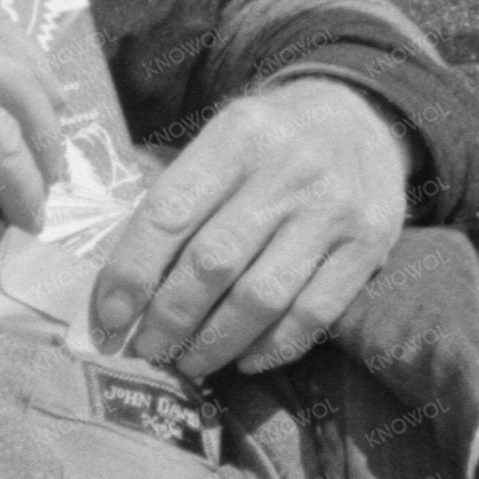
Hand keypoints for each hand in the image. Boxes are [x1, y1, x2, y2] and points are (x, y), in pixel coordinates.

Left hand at [88, 79, 409, 378]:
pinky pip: (313, 314)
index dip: (132, 271)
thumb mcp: (223, 138)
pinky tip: (245, 360)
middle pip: (212, 263)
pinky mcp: (370, 246)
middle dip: (169, 318)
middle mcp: (289, 170)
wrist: (361, 116)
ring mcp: (334, 210)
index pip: (170, 213)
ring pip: (261, 297)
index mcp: (237, 135)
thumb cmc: (269, 140)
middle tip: (146, 348)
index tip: (108, 317)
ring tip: (189, 362)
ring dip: (215, 342)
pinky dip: (273, 348)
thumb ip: (180, 194)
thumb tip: (120, 284)